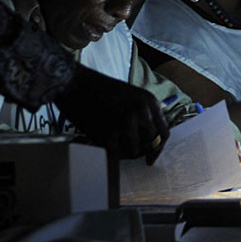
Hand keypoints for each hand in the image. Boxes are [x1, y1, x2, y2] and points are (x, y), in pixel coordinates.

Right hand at [55, 66, 170, 162]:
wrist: (76, 84)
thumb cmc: (101, 90)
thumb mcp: (132, 95)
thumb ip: (145, 113)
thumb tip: (152, 138)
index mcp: (149, 102)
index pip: (164, 132)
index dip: (159, 147)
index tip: (153, 156)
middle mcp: (141, 113)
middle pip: (151, 144)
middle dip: (145, 153)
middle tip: (137, 157)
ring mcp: (125, 123)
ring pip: (134, 152)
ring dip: (126, 152)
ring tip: (115, 143)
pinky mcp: (109, 134)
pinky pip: (117, 154)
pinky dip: (112, 154)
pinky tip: (106, 145)